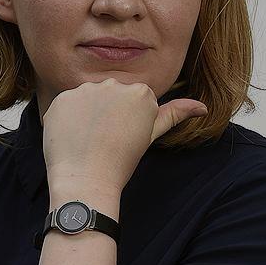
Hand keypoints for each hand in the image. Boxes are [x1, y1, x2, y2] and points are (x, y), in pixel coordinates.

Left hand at [42, 78, 207, 195]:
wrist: (86, 180)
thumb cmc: (121, 162)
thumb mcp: (150, 136)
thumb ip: (174, 114)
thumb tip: (202, 107)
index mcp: (142, 92)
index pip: (131, 99)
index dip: (125, 121)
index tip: (121, 138)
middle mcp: (115, 84)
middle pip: (110, 94)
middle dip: (107, 113)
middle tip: (104, 140)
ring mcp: (86, 89)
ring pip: (88, 98)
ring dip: (87, 114)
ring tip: (88, 140)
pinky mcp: (63, 98)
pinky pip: (66, 104)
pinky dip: (67, 119)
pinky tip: (71, 137)